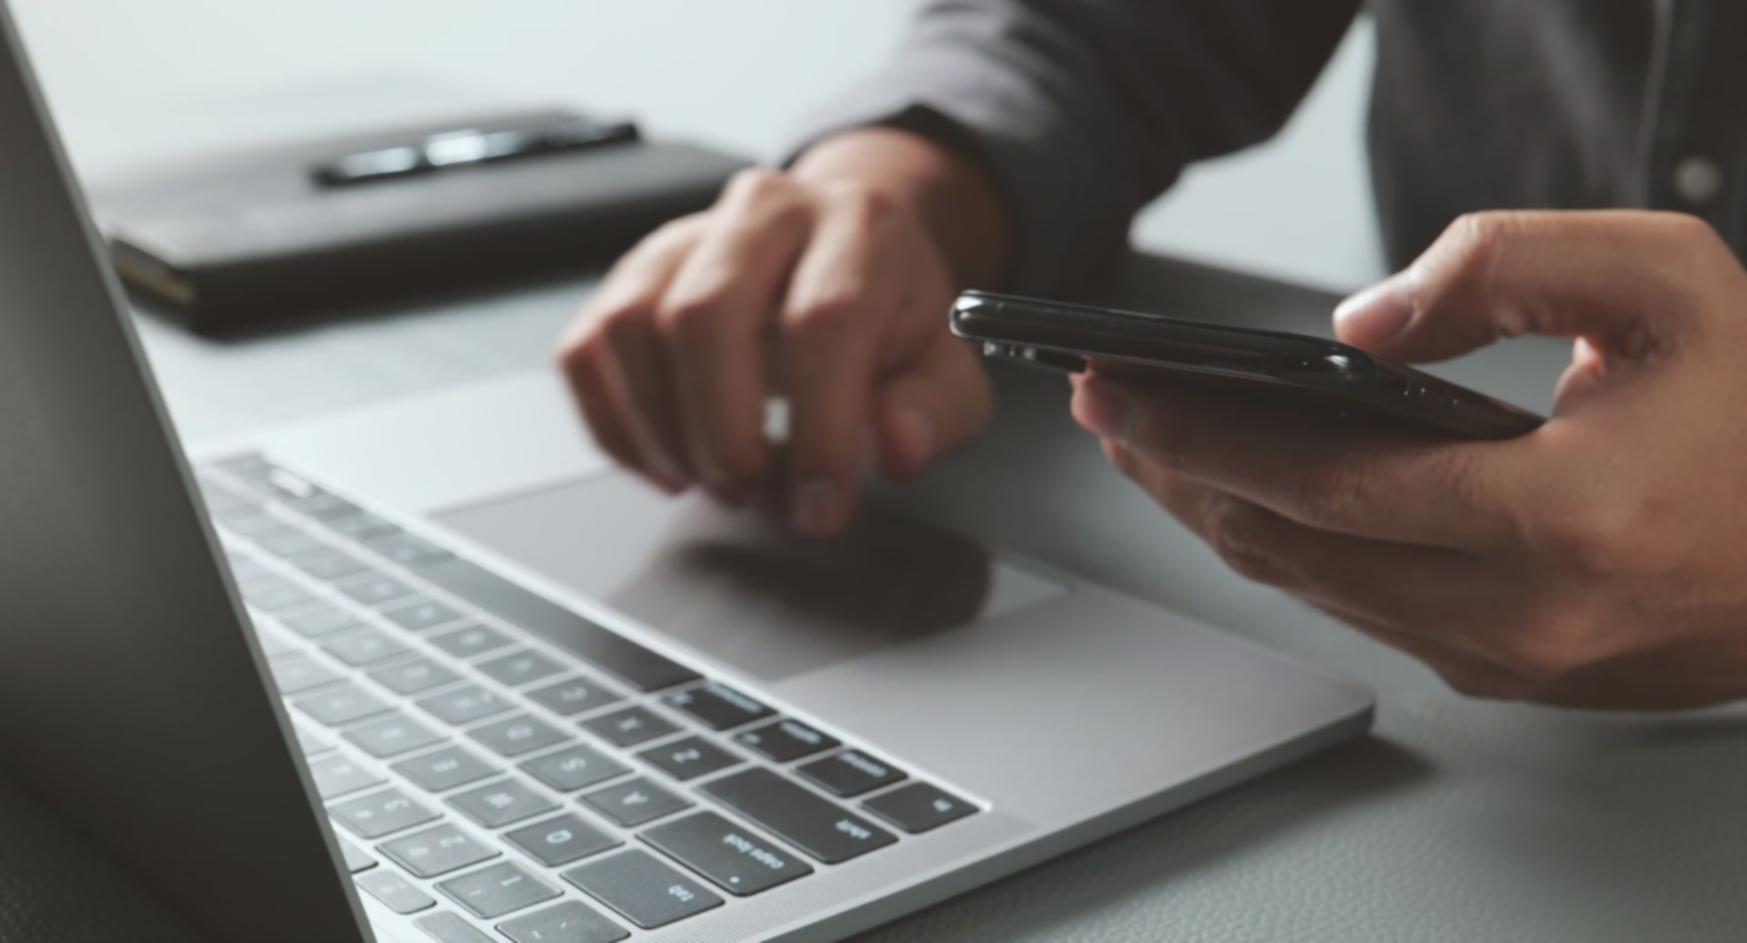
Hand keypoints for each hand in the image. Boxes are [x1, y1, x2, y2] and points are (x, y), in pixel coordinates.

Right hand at [558, 129, 1006, 536]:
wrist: (844, 253)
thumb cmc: (892, 318)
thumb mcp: (947, 367)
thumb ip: (935, 410)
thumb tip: (897, 447)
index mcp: (861, 226)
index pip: (824, 320)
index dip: (819, 430)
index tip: (821, 508)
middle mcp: (766, 211)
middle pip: (706, 313)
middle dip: (725, 435)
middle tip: (757, 497)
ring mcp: (687, 236)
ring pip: (633, 326)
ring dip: (664, 432)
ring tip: (716, 481)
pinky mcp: (632, 273)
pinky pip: (587, 347)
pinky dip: (615, 426)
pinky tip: (668, 464)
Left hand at [1071, 211, 1746, 708]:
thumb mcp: (1664, 282)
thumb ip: (1505, 267)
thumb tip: (1360, 324)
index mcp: (1564, 521)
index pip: (1325, 484)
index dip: (1204, 438)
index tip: (1118, 396)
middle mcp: (1525, 615)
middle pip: (1291, 548)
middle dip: (1179, 474)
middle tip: (1108, 415)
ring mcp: (1511, 661)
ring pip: (1312, 590)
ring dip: (1217, 516)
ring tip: (1150, 449)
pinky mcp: (1508, 675)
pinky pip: (1360, 611)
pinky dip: (1287, 551)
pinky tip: (1246, 501)